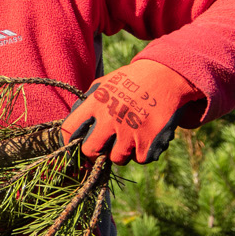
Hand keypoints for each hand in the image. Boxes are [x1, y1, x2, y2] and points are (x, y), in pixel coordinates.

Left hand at [62, 58, 203, 163]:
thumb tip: (72, 126)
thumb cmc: (133, 80)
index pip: (69, 129)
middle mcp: (110, 118)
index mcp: (95, 103)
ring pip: (116, 158)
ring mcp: (130, 131)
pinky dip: (142, 153)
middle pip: (90, 151)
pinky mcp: (149, 141)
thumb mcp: (105, 83)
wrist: (167, 76)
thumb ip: (88, 102)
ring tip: (129, 138)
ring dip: (121, 153)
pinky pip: (140, 159)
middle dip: (93, 153)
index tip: (73, 147)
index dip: (68, 141)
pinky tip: (145, 138)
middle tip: (101, 149)